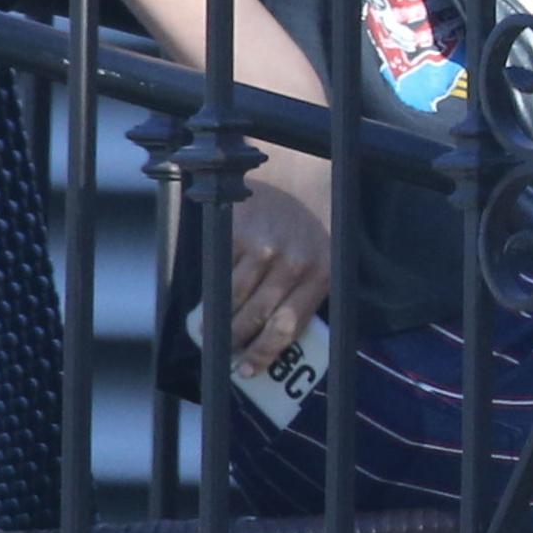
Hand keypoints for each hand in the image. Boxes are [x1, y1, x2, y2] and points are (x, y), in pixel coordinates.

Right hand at [227, 148, 334, 376]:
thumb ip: (309, 287)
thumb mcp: (327, 249)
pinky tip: (206, 304)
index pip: (289, 327)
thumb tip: (278, 335)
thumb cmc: (314, 213)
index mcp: (323, 272)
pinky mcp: (239, 233)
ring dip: (216, 323)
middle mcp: (295, 263)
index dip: (265, 354)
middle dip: (236, 344)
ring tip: (207, 335)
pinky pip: (220, 273)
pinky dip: (210, 292)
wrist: (299, 161)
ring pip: (233, 300)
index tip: (248, 370)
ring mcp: (265, 248)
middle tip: (224, 358)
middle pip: (257, 319)